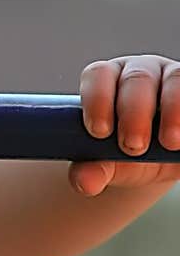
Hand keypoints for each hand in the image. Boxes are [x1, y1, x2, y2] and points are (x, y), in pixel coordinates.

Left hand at [71, 55, 179, 195]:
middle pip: (137, 78)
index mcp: (106, 81)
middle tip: (133, 146)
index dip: (98, 99)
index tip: (99, 132)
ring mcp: (171, 78)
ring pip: (175, 79)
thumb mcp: (107, 164)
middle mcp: (138, 74)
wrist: (152, 160)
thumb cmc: (120, 153)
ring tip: (170, 142)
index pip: (98, 75)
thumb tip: (84, 182)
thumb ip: (92, 170)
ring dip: (173, 109)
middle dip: (134, 112)